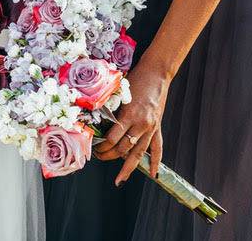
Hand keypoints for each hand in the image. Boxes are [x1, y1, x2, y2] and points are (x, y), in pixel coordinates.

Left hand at [94, 59, 169, 184]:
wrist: (156, 73)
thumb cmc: (134, 79)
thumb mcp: (119, 93)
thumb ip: (110, 109)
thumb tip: (96, 122)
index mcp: (128, 115)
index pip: (112, 139)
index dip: (101, 147)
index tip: (93, 149)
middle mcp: (141, 124)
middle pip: (123, 148)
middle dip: (109, 156)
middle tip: (98, 158)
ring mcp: (151, 127)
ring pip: (138, 153)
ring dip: (127, 167)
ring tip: (120, 179)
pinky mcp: (157, 127)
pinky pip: (157, 148)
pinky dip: (155, 162)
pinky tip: (153, 174)